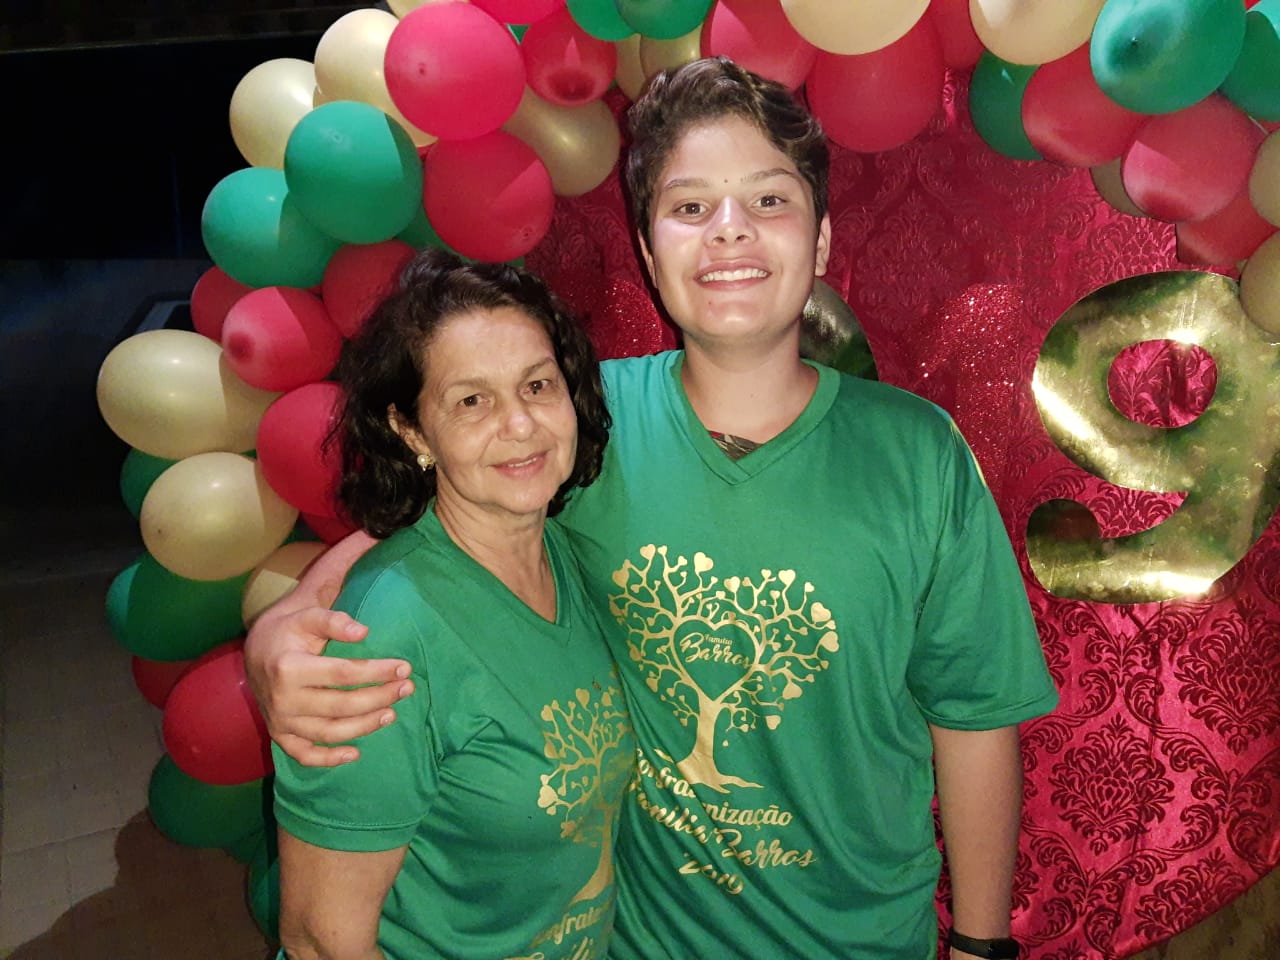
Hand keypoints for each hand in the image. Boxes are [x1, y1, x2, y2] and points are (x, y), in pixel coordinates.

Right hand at [244, 531, 413, 766]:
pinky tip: (357, 754)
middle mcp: (282, 694)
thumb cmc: (292, 620)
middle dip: (381, 695)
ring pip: (330, 730)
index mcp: (288, 661)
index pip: (342, 671)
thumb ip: (341, 572)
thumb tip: (377, 535)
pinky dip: (330, 758)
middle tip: (409, 683)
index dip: (375, 669)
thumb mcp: (311, 596)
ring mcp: (281, 718)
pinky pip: (305, 755)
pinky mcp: (281, 735)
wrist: (256, 647)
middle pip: (341, 703)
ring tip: (395, 710)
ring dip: (367, 724)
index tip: (404, 662)